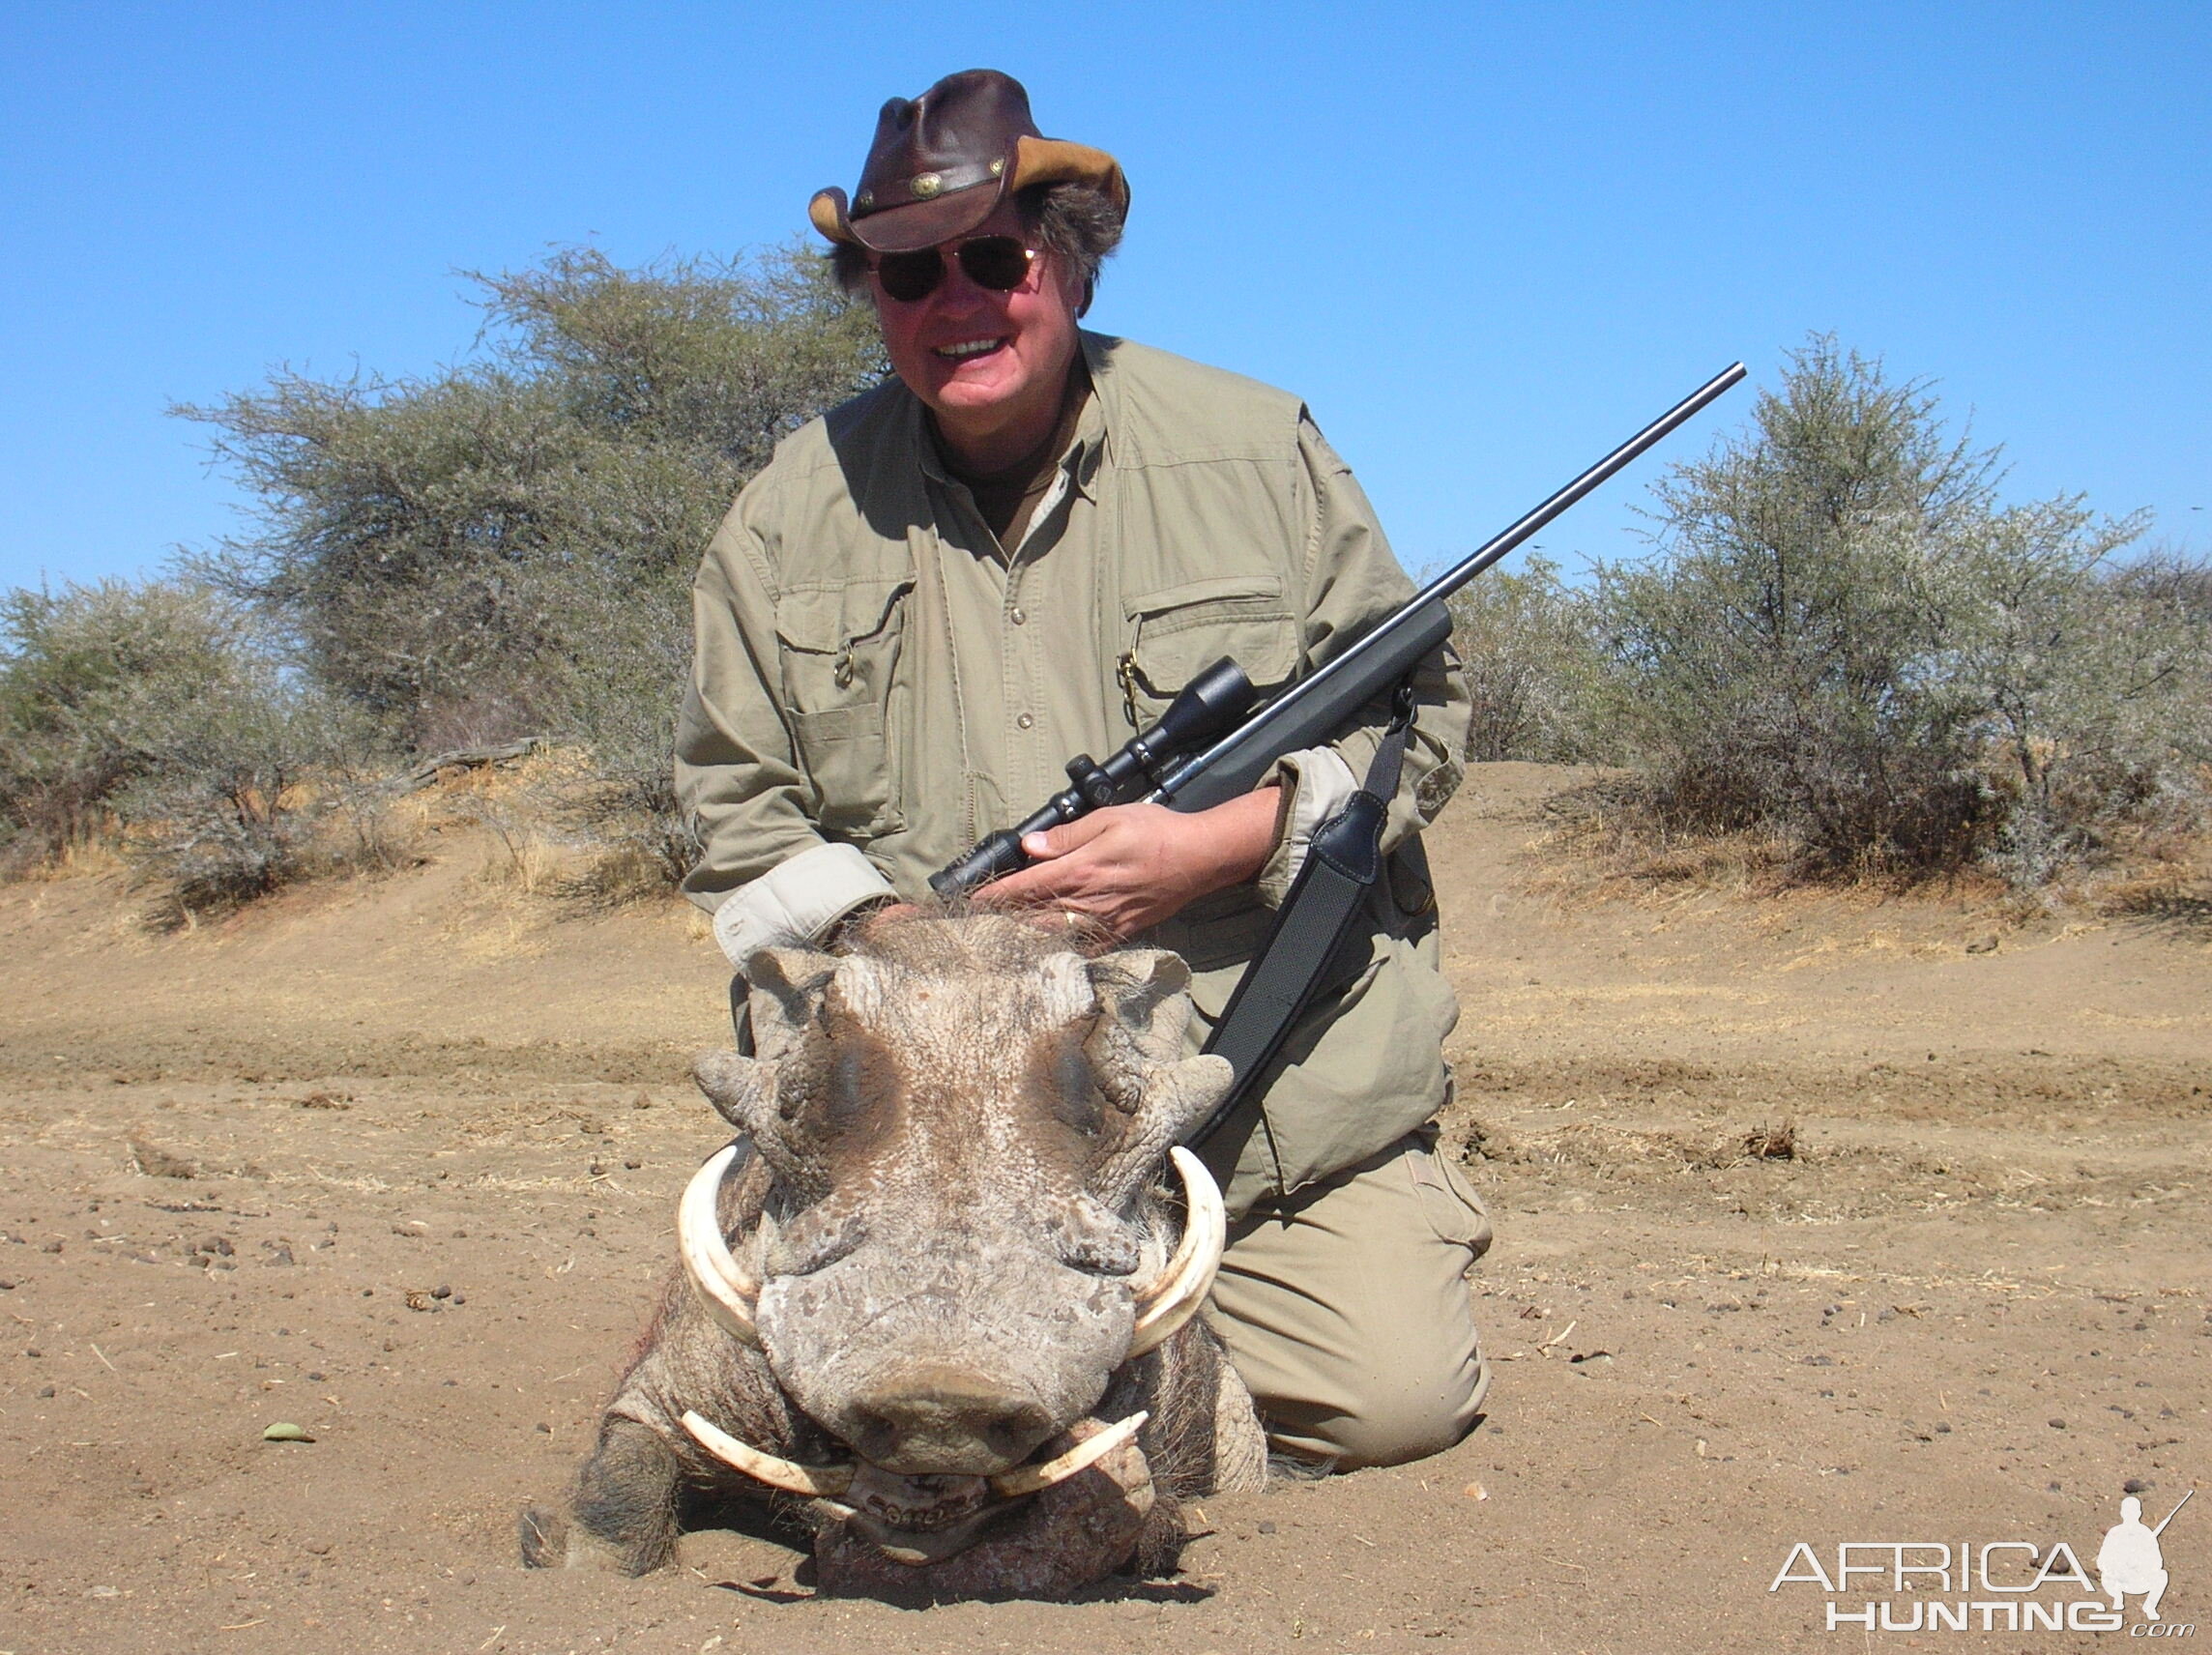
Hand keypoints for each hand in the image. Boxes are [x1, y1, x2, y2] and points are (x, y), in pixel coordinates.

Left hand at [975, 788, 1280, 938]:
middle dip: (1005, 920)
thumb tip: (1031, 847)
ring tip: (1005, 937)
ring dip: (1027, 936)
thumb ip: (1068, 836)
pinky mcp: (1122, 931)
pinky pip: (1085, 947)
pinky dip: (1063, 949)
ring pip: (1055, 935)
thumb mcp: (1109, 819)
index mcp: (1080, 870)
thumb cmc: (1156, 832)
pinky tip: (1050, 949)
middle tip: (980, 923)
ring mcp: (1105, 921)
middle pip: (1034, 917)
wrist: (1200, 858)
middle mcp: (1088, 901)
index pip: (1026, 888)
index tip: (973, 902)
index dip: (996, 896)